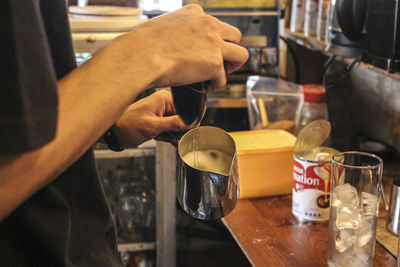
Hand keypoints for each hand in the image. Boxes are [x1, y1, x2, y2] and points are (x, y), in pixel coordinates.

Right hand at [111, 4, 248, 91]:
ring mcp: (214, 44)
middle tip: (216, 63)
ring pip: (241, 55)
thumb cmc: (142, 45)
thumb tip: (175, 40)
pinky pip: (222, 79)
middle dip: (228, 50)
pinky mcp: (214, 64)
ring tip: (216, 75)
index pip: (214, 24)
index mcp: (195, 13)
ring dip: (230, 67)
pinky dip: (212, 86)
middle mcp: (209, 24)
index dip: (211, 40)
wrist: (140, 56)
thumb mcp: (162, 25)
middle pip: (235, 36)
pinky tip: (199, 87)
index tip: (202, 50)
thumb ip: (177, 29)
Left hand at [113, 90, 190, 147]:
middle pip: (184, 118)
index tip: (187, 131)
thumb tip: (192, 123)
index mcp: (164, 99)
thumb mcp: (153, 126)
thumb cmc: (127, 125)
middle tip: (170, 136)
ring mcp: (162, 113)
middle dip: (179, 130)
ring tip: (161, 136)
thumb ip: (174, 124)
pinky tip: (159, 138)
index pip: (187, 108)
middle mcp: (164, 104)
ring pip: (178, 126)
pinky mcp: (159, 122)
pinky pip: (171, 130)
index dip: (189, 121)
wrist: (114, 134)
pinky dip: (167, 137)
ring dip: (172, 135)